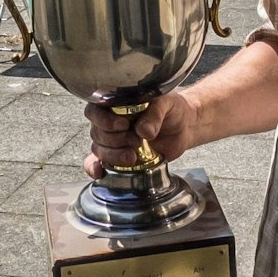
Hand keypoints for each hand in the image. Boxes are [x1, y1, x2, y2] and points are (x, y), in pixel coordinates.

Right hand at [83, 92, 199, 178]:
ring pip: (99, 149)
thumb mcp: (166, 104)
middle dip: (116, 140)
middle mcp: (110, 122)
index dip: (104, 120)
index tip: (124, 125)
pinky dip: (94, 168)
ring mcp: (113, 141)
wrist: (183, 127)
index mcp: (116, 104)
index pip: (95, 110)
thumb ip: (155, 114)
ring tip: (133, 157)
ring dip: (113, 156)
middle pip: (97, 133)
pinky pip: (98, 162)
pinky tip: (99, 173)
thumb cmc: (171, 109)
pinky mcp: (118, 157)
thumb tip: (144, 131)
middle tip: (137, 141)